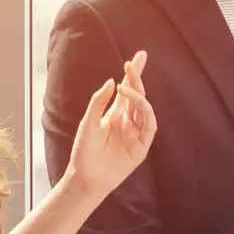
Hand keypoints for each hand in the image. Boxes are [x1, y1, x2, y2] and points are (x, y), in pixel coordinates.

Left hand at [63, 51, 156, 206]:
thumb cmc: (84, 152)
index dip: (135, 73)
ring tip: (126, 86)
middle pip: (139, 95)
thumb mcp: (87, 123)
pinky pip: (150, 126)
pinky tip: (133, 103)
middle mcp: (128, 121)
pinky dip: (144, 112)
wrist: (86, 178)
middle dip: (137, 78)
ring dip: (138, 95)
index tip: (140, 56)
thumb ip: (98, 103)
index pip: (129, 89)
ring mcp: (136, 133)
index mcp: (116, 114)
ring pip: (145, 108)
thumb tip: (112, 82)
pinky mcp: (142, 147)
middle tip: (132, 64)